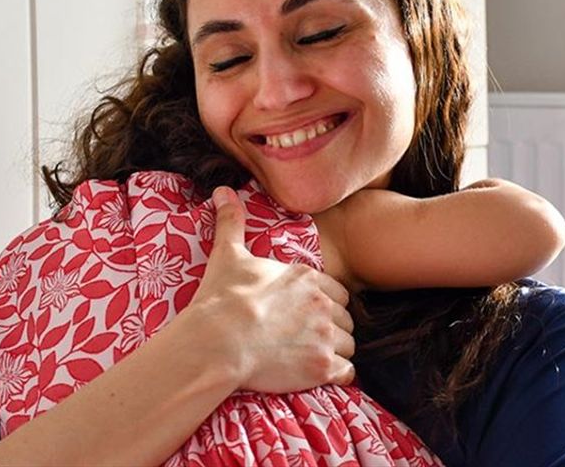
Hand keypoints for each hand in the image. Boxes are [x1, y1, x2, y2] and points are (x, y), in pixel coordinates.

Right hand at [187, 186, 355, 392]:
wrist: (216, 341)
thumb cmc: (222, 299)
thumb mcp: (228, 255)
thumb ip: (231, 222)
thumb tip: (223, 191)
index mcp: (307, 278)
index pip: (338, 292)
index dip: (327, 304)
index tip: (308, 314)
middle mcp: (323, 304)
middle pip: (345, 319)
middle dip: (332, 328)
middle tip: (307, 338)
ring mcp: (325, 335)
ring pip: (348, 344)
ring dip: (335, 351)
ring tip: (310, 357)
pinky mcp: (322, 366)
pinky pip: (347, 372)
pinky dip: (337, 374)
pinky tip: (318, 373)